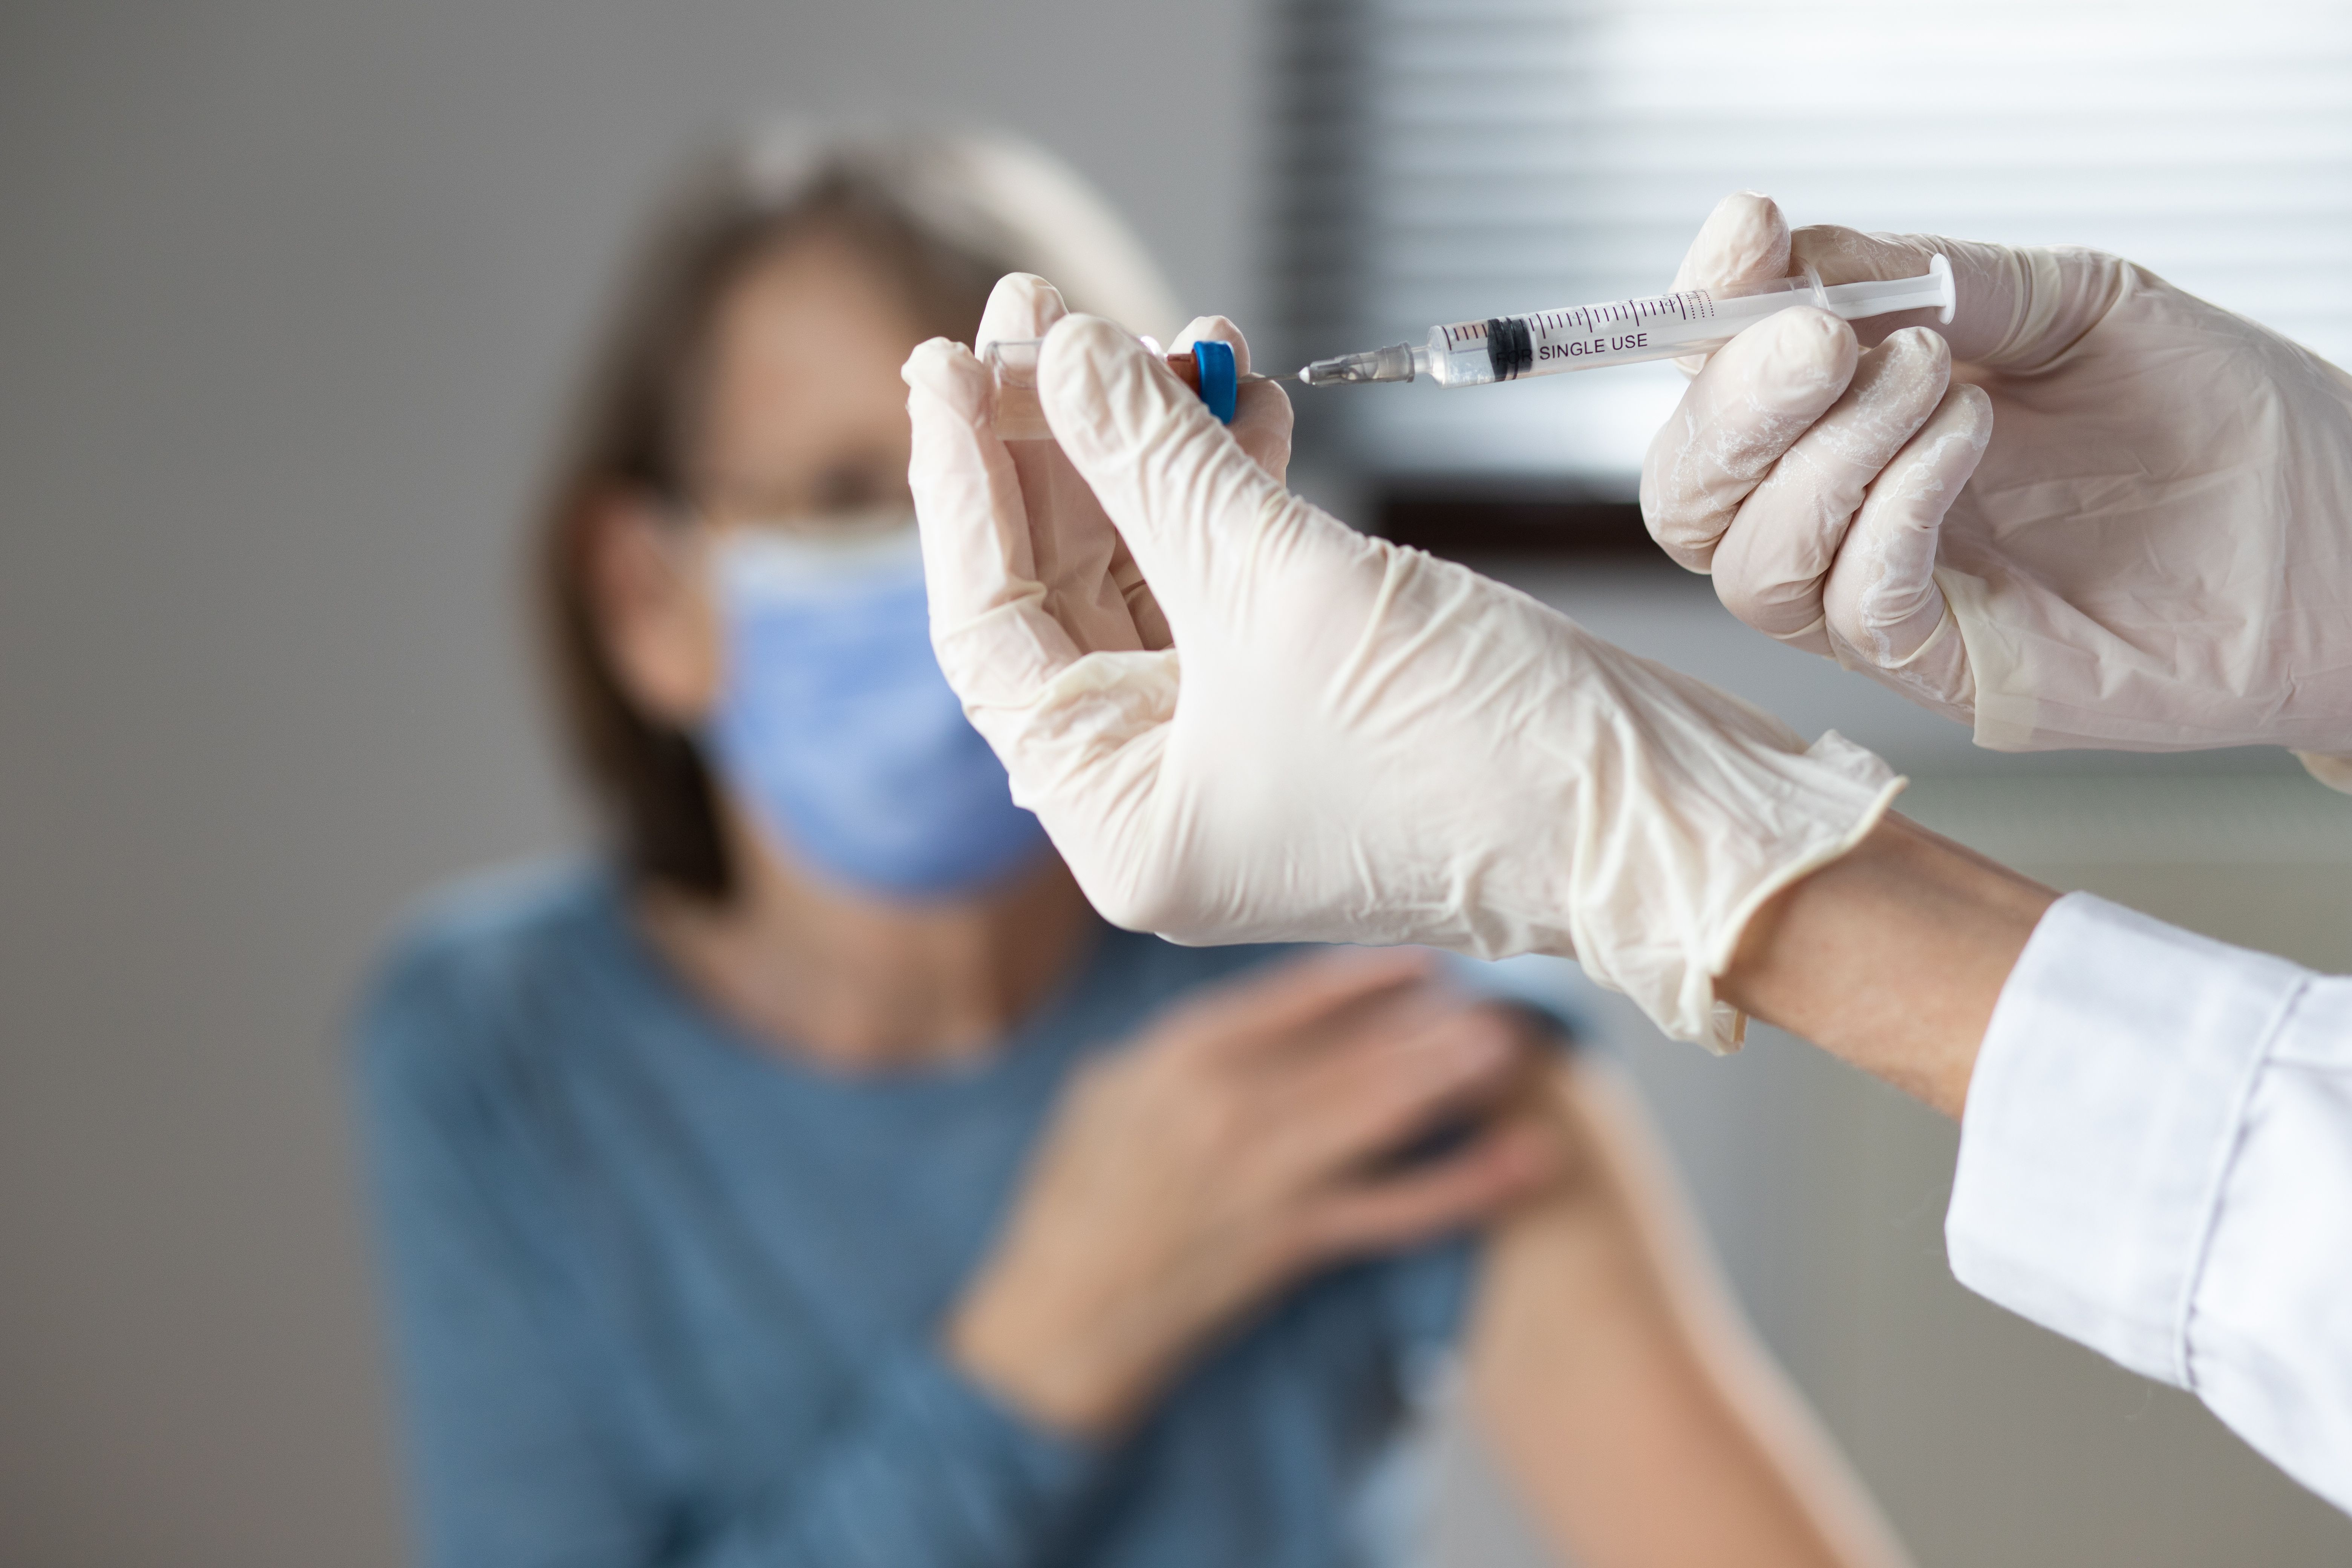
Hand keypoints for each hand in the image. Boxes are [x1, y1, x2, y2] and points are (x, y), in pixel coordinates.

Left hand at [904, 286, 1900, 1047]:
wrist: (1663, 813)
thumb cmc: (1479, 752)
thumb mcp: (1283, 585)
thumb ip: (1155, 463)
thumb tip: (1064, 353)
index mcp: (1121, 826)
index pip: (986, 630)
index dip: (957, 484)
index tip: (945, 357)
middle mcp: (1164, 798)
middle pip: (1057, 593)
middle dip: (1054, 446)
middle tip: (1042, 312)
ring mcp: (1239, 751)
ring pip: (1147, 573)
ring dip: (1148, 448)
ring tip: (1154, 332)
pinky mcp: (1311, 700)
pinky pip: (1229, 580)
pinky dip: (1226, 487)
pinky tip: (1233, 395)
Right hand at [946, 949, 1554, 1436]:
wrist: (1055, 1318)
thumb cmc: (1074, 1200)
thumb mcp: (1107, 1093)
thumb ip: (1180, 1046)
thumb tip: (1251, 1011)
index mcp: (1177, 1057)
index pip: (1292, 997)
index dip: (1365, 976)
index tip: (1423, 962)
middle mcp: (1227, 1106)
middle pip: (1354, 1050)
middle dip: (1431, 1025)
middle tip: (1500, 1001)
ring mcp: (1263, 1176)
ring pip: (1382, 1115)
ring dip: (1453, 1079)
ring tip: (1514, 1050)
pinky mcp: (1290, 1242)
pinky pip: (1395, 1209)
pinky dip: (1464, 1184)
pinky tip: (1522, 1161)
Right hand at [1642, 192, 2351, 778]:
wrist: (2341, 531)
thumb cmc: (2220, 419)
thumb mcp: (2075, 305)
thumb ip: (1938, 282)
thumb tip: (1801, 256)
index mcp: (1852, 422)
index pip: (1711, 386)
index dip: (1704, 310)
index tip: (1750, 232)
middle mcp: (1845, 517)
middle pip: (1689, 493)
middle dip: (1731, 405)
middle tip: (1818, 338)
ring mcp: (1885, 603)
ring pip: (1746, 558)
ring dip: (1822, 453)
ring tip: (1935, 379)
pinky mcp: (1943, 673)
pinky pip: (1853, 606)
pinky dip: (1890, 509)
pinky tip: (1968, 439)